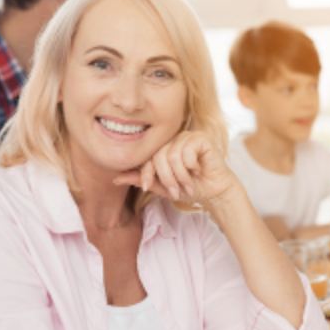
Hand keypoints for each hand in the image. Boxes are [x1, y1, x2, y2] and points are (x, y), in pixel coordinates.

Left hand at [114, 131, 237, 206]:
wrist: (214, 191)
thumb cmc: (190, 187)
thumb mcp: (162, 186)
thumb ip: (142, 179)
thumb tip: (116, 178)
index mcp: (163, 148)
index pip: (147, 156)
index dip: (145, 172)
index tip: (146, 187)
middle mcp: (173, 139)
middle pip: (159, 156)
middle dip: (166, 178)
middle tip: (175, 192)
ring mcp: (187, 137)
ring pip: (173, 156)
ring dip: (181, 176)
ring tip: (188, 185)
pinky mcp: (201, 137)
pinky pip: (187, 151)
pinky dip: (192, 166)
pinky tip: (199, 170)